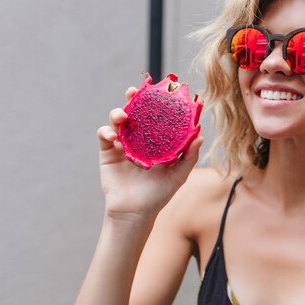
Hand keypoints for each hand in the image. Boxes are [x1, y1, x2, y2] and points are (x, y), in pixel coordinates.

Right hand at [97, 87, 202, 217]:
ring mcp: (122, 143)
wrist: (135, 212)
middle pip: (135, 111)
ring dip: (118, 113)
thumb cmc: (159, 194)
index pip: (156, 116)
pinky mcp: (107, 152)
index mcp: (156, 140)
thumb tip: (200, 135)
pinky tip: (113, 135)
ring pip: (118, 119)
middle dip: (133, 98)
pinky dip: (106, 130)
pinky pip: (104, 134)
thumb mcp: (178, 175)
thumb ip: (189, 156)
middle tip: (134, 92)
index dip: (157, 102)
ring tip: (123, 116)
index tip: (162, 91)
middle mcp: (139, 138)